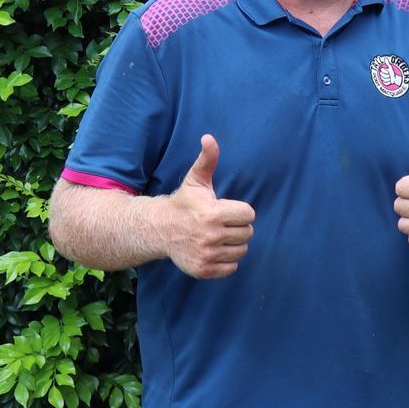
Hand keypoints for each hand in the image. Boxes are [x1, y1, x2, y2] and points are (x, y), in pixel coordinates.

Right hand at [162, 134, 255, 278]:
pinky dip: (226, 260)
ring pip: (241, 251)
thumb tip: (209, 138)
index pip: (248, 214)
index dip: (239, 210)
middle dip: (237, 227)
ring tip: (218, 235)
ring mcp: (207, 255)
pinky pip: (232, 268)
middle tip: (221, 223)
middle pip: (247, 233)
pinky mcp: (203, 270)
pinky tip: (214, 249)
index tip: (225, 209)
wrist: (160, 229)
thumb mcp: (195, 180)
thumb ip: (207, 159)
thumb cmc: (184, 203)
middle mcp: (210, 236)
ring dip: (233, 244)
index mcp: (212, 213)